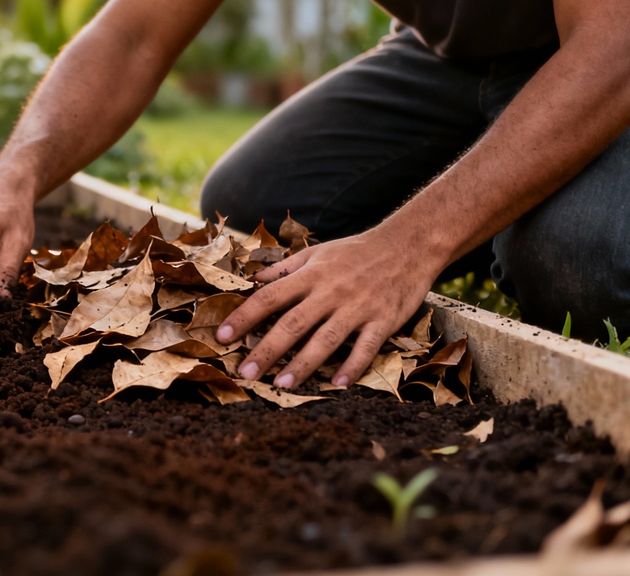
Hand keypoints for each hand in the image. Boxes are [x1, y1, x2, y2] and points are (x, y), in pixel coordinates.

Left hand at [216, 227, 441, 388]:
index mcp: (310, 275)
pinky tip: (336, 384)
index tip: (222, 337)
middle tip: (245, 373)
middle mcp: (330, 292)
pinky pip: (366, 347)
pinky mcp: (382, 321)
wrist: (407, 246)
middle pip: (292, 324)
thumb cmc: (356, 252)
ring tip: (281, 384)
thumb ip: (284, 269)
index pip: (269, 297)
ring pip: (325, 339)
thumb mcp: (316, 253)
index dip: (244, 317)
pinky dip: (352, 366)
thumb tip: (252, 280)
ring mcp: (357, 308)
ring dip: (302, 363)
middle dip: (266, 350)